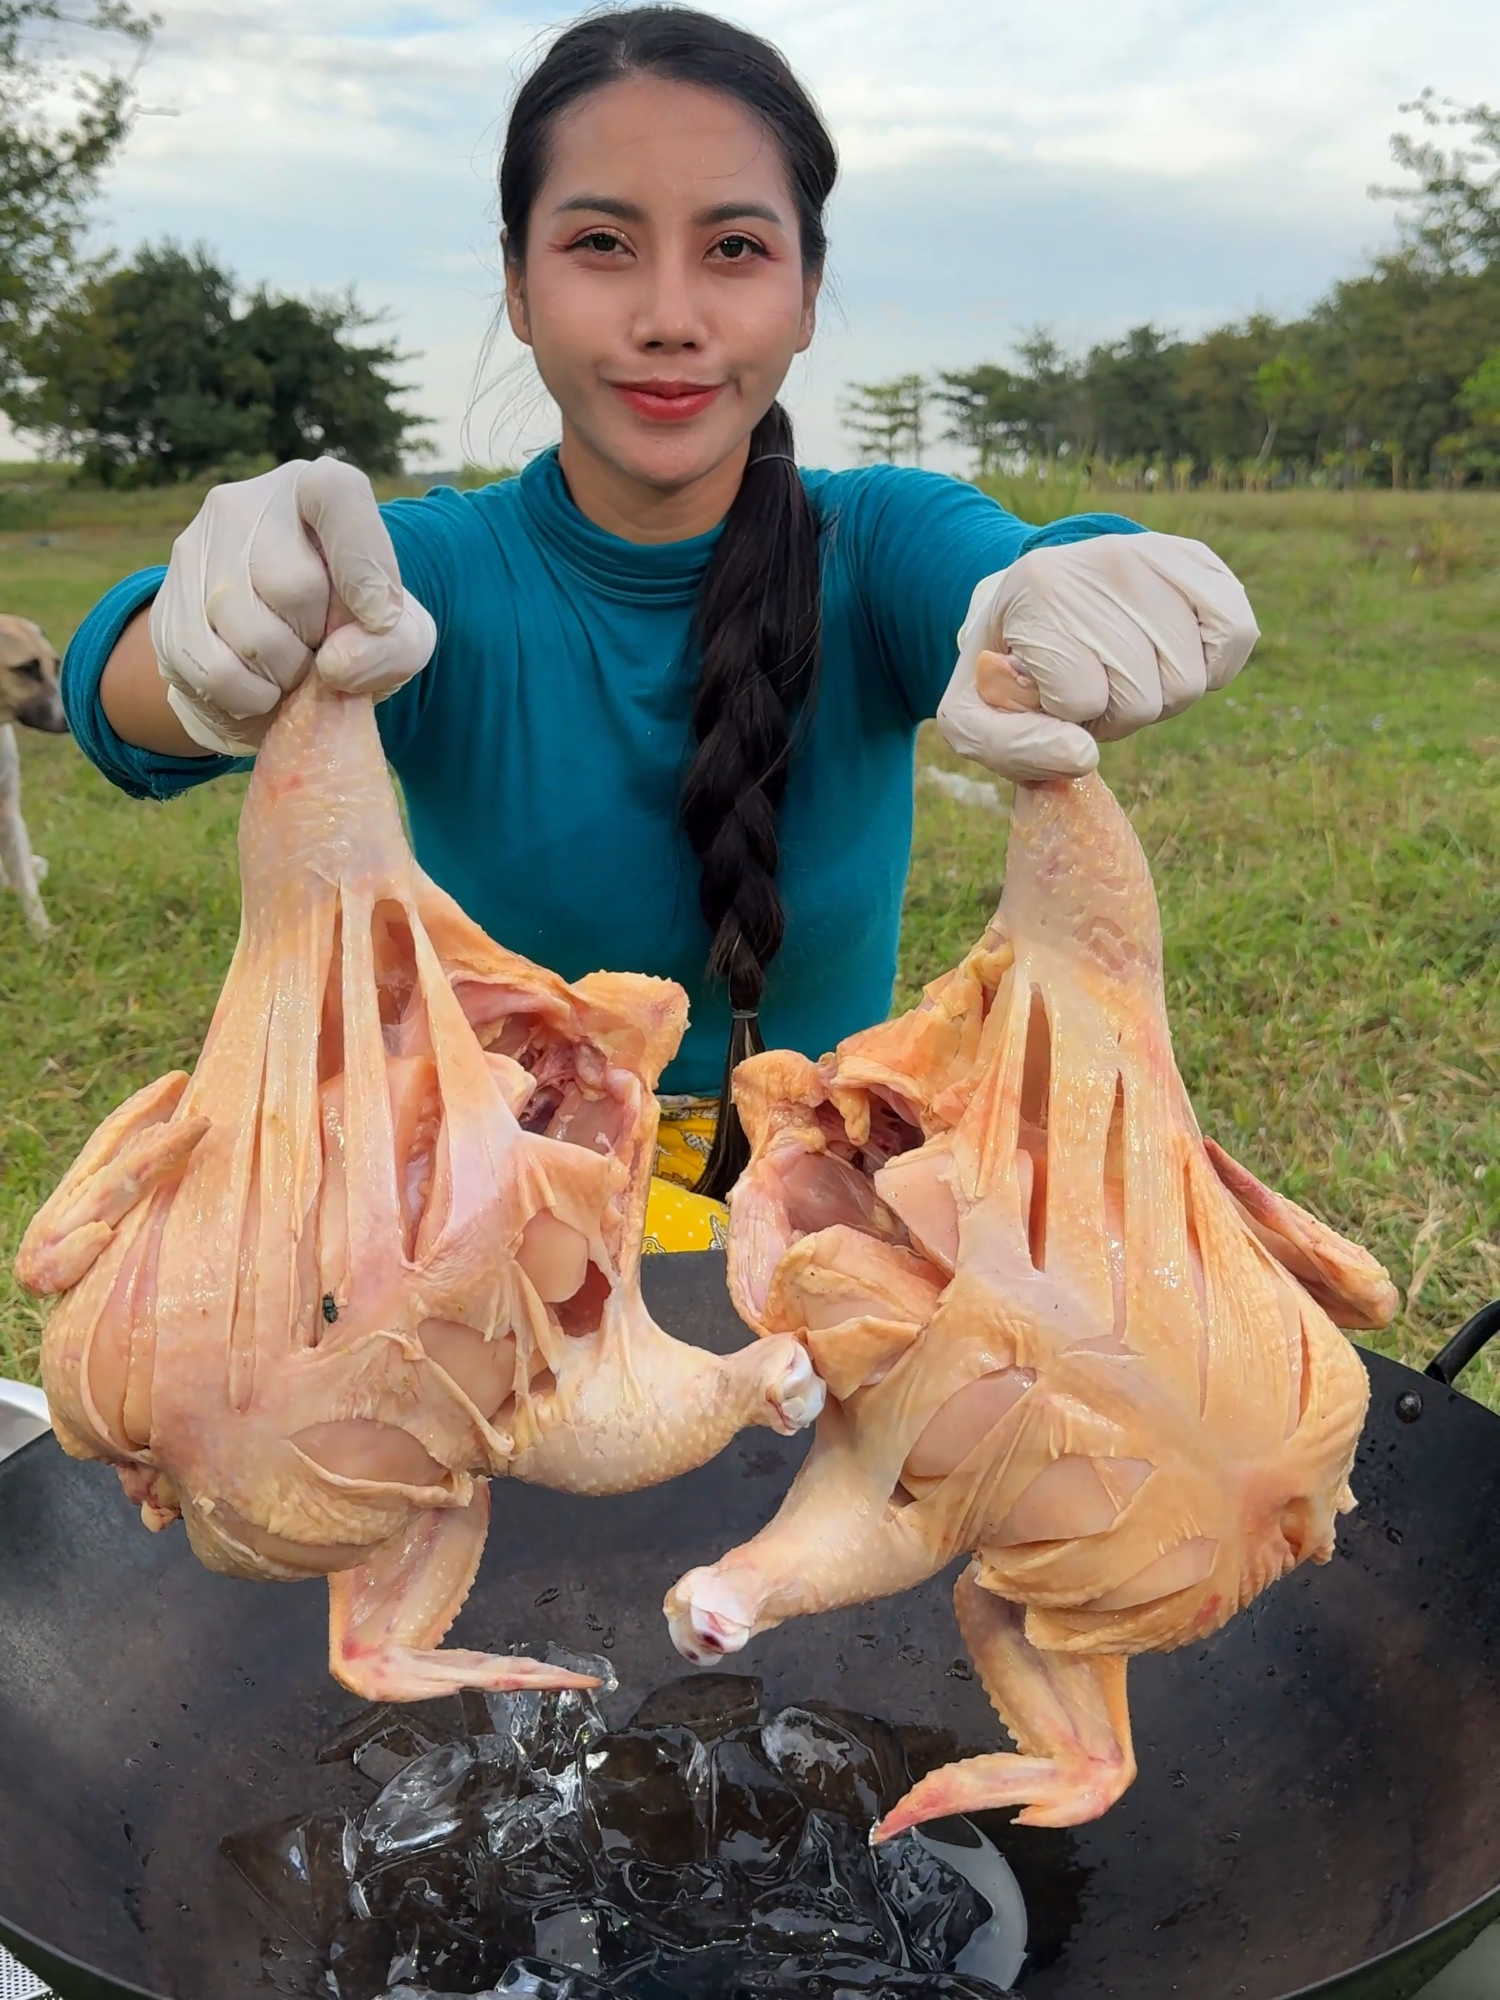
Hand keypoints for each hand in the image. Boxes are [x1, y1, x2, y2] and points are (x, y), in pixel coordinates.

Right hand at [149, 458, 436, 755]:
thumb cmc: (353, 633)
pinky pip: (216, 672)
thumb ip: (394, 644)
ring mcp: (194, 551)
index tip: (380, 618)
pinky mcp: (167, 609)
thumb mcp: (401, 636)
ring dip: (288, 674)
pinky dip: (252, 698)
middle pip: (293, 585)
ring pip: (251, 635)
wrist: (281, 662)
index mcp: (312, 487)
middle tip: (322, 645)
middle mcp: (243, 504)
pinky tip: (262, 687)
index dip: (363, 563)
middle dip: (321, 638)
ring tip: (293, 665)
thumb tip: (335, 663)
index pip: (335, 495)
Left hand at [937, 531, 1258, 782]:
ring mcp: (1157, 554)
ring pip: (1189, 682)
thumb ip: (1008, 746)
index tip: (1045, 689)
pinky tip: (1170, 654)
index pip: (1079, 701)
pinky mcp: (1199, 559)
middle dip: (1112, 712)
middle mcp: (1104, 559)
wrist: (1028, 596)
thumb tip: (1083, 756)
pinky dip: (1211, 665)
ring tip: (1121, 668)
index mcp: (1038, 589)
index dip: (1064, 715)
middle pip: (1141, 699)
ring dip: (1158, 695)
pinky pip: (1237, 636)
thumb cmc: (1004, 670)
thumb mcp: (971, 716)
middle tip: (1086, 681)